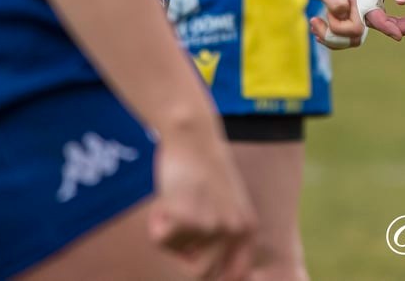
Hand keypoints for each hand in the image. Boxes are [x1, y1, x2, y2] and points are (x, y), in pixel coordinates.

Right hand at [148, 114, 256, 279]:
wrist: (194, 136)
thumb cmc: (203, 173)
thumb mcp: (223, 207)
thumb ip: (218, 241)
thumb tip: (204, 276)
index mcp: (248, 230)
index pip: (235, 276)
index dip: (215, 277)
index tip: (195, 260)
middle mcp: (235, 231)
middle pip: (201, 274)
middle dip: (183, 255)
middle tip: (179, 227)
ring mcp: (213, 225)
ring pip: (177, 252)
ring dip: (169, 234)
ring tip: (175, 204)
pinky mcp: (189, 217)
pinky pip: (161, 240)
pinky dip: (156, 223)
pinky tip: (165, 200)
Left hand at [298, 0, 366, 46]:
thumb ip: (336, 0)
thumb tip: (342, 16)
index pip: (357, 28)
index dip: (341, 30)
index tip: (326, 15)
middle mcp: (358, 7)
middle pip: (355, 37)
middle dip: (333, 38)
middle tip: (316, 23)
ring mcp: (351, 10)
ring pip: (348, 38)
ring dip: (330, 38)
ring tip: (314, 24)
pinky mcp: (343, 12)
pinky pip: (341, 33)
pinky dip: (328, 34)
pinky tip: (316, 24)